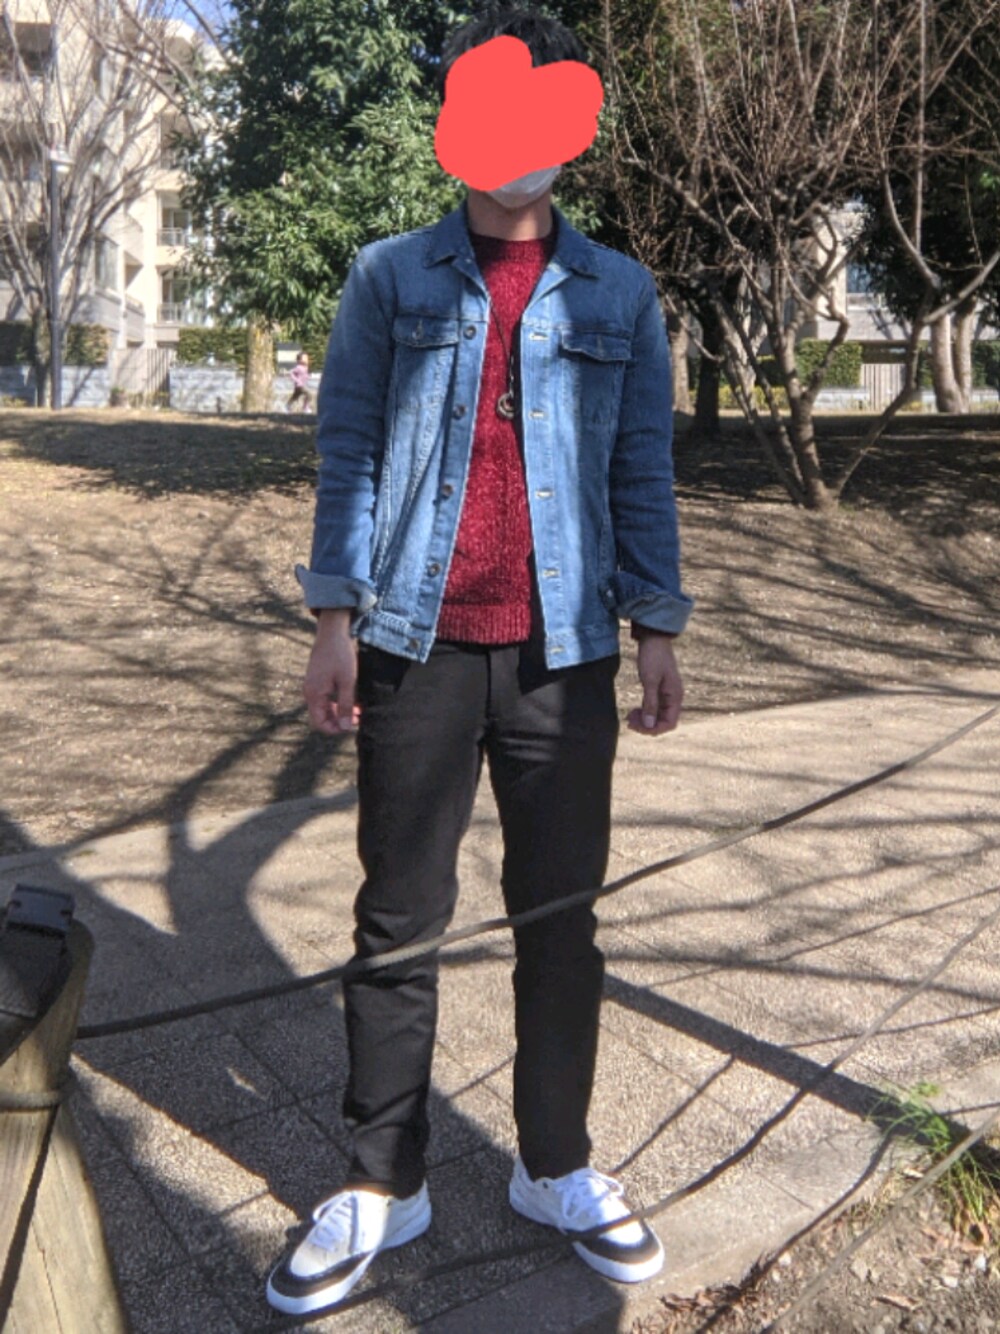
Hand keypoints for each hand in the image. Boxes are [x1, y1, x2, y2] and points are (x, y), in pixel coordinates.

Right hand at [302, 610, 359, 734]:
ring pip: (324, 708)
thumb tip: (346, 727)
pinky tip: (352, 699)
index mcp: (314, 695)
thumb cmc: (341, 655)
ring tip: (358, 710)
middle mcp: (309, 692)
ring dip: (340, 711)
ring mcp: (312, 686)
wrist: (332, 632)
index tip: (352, 725)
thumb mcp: (348, 682)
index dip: (335, 729)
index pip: (320, 724)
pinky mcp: (317, 680)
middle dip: (340, 721)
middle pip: (322, 717)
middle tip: (359, 718)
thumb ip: (346, 705)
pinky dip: (337, 702)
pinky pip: (325, 698)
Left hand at [626, 636, 682, 736]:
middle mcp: (673, 699)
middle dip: (646, 725)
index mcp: (675, 697)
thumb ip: (650, 703)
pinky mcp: (658, 691)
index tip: (637, 726)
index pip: (669, 724)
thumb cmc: (653, 657)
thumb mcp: (650, 680)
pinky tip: (632, 712)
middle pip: (662, 722)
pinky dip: (643, 712)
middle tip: (629, 721)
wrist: (653, 639)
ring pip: (656, 716)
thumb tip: (648, 725)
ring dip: (643, 720)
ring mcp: (665, 695)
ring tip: (628, 717)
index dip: (654, 729)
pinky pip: (652, 708)